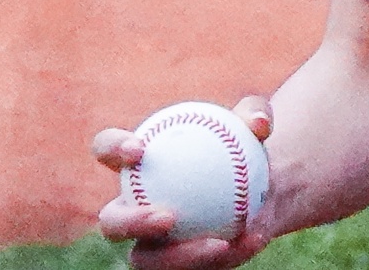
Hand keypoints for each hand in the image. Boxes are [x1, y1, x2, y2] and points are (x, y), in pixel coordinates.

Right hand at [92, 97, 275, 268]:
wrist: (261, 187)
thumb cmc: (242, 146)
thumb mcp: (254, 123)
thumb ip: (255, 114)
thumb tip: (259, 123)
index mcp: (135, 163)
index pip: (107, 150)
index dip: (111, 148)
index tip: (139, 149)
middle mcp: (133, 207)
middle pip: (111, 222)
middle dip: (130, 222)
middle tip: (167, 217)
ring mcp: (152, 243)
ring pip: (149, 261)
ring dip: (180, 256)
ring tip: (218, 245)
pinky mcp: (179, 265)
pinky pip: (197, 268)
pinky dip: (229, 255)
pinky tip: (255, 239)